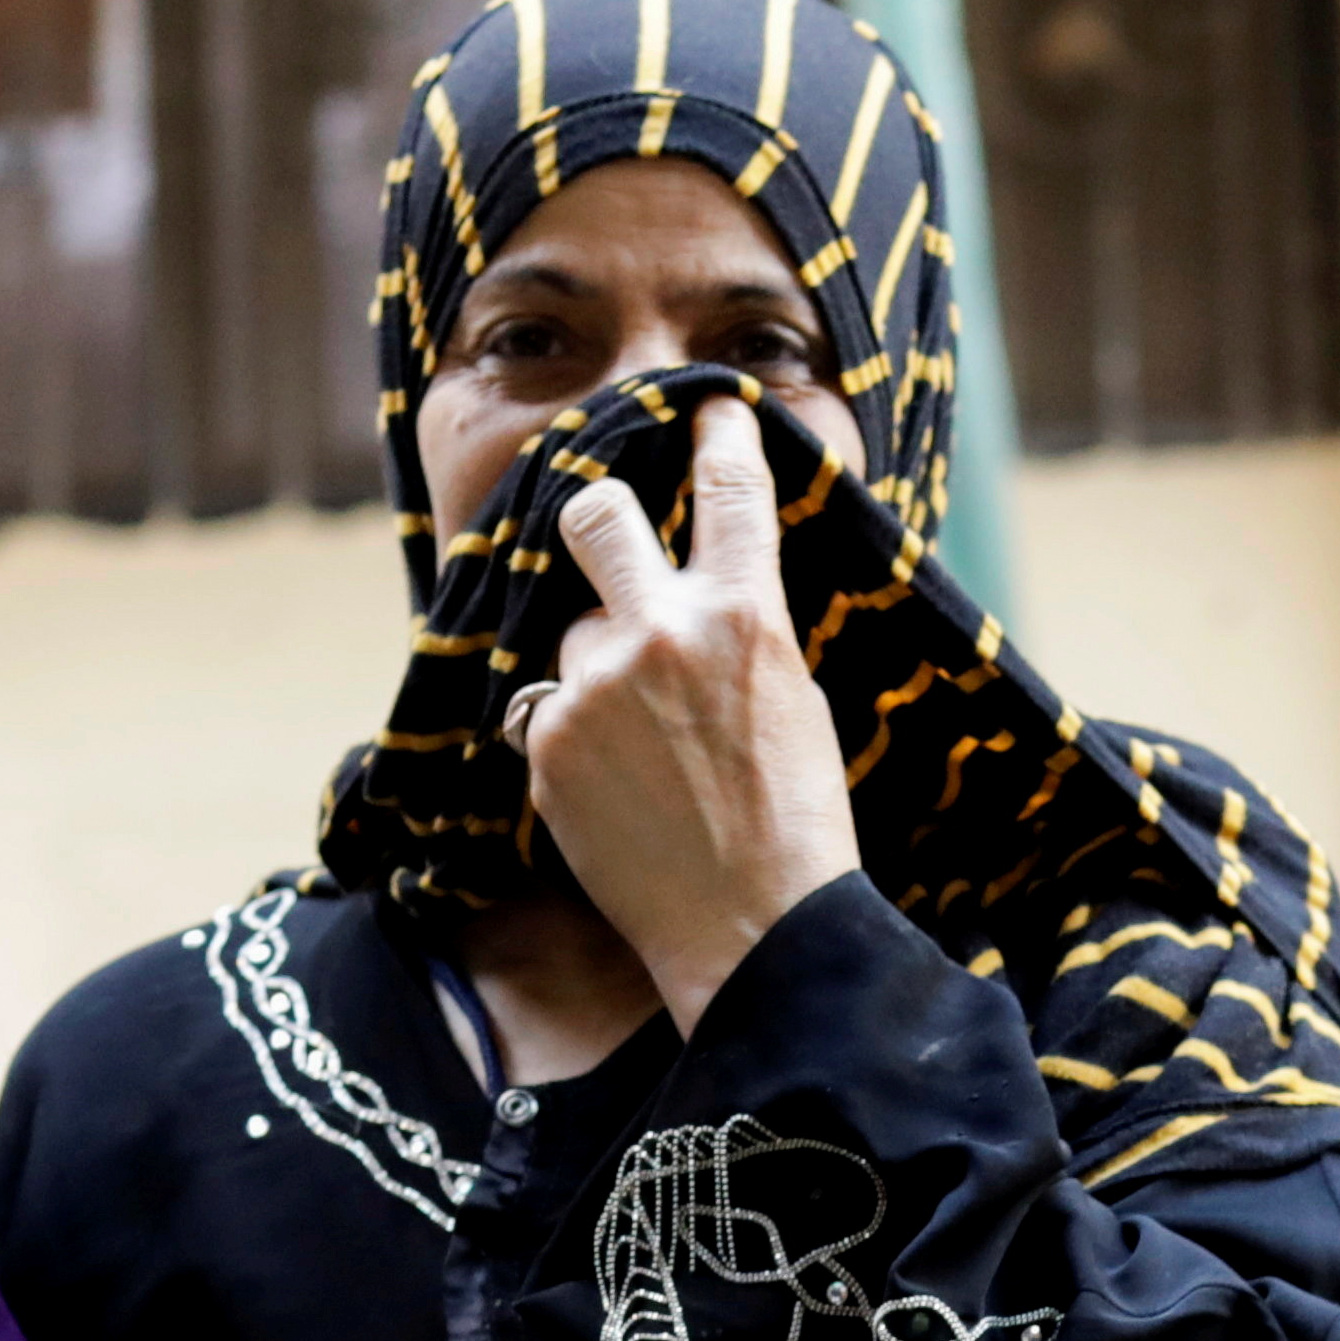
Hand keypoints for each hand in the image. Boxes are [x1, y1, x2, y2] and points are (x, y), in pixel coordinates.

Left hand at [523, 395, 861, 1031]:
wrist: (752, 928)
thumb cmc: (794, 822)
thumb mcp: (794, 698)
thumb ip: (740, 630)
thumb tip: (698, 588)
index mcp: (746, 614)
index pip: (729, 489)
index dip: (718, 438)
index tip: (708, 412)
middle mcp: (661, 631)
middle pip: (596, 517)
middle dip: (598, 516)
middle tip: (605, 530)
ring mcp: (593, 688)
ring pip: (573, 634)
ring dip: (596, 668)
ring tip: (642, 744)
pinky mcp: (545, 744)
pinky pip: (546, 709)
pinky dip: (573, 736)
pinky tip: (617, 787)